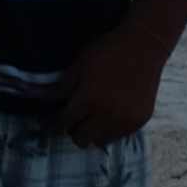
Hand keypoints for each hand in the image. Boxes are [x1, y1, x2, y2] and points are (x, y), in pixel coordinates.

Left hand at [50, 30, 172, 145]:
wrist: (145, 45)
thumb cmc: (108, 51)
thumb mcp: (80, 64)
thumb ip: (62, 87)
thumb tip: (41, 99)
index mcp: (88, 99)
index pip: (63, 123)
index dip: (54, 124)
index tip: (51, 123)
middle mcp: (107, 114)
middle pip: (80, 139)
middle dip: (73, 129)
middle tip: (75, 117)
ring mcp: (125, 120)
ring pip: (100, 141)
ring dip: (93, 132)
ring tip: (94, 116)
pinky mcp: (140, 121)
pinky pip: (118, 136)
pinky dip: (111, 129)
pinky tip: (111, 113)